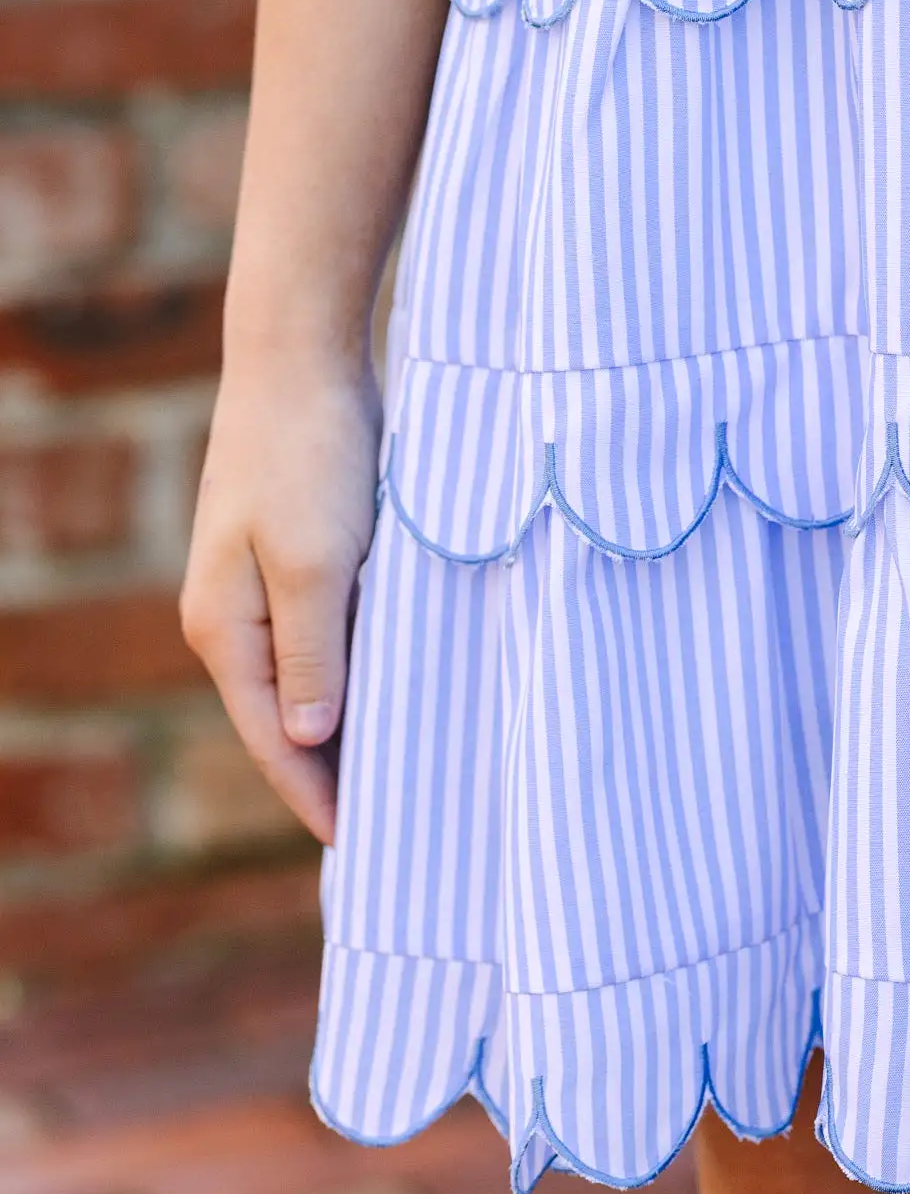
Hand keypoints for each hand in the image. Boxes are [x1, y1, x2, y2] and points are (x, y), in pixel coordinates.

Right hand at [180, 348, 381, 842]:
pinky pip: (327, 627)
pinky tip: (398, 675)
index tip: (362, 841)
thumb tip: (308, 739)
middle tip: (391, 818)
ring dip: (348, 714)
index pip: (272, 736)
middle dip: (329, 766)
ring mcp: (261, 578)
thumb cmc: (310, 454)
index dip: (315, 792)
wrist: (303, 352)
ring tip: (401, 763)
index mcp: (225, 627)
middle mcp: (233, 612)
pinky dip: (359, 659)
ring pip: (308, 670)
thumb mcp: (316, 561)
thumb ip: (312, 652)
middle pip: (283, 713)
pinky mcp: (297, 546)